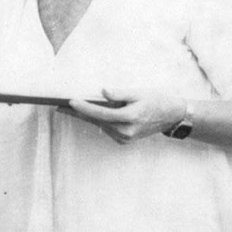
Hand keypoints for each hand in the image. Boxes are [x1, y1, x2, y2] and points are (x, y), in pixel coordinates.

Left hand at [68, 86, 184, 143]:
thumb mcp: (139, 93)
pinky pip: (106, 128)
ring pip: (100, 125)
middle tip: (60, 106)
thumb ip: (120, 93)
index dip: (84, 108)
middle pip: (96, 121)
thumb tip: (103, 92)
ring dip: (86, 117)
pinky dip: (98, 120)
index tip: (70, 102)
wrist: (171, 116)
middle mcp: (125, 131)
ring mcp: (125, 138)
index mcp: (130, 118)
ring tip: (70, 108)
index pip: (101, 113)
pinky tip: (88, 113)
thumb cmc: (156, 100)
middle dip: (78, 113)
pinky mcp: (124, 139)